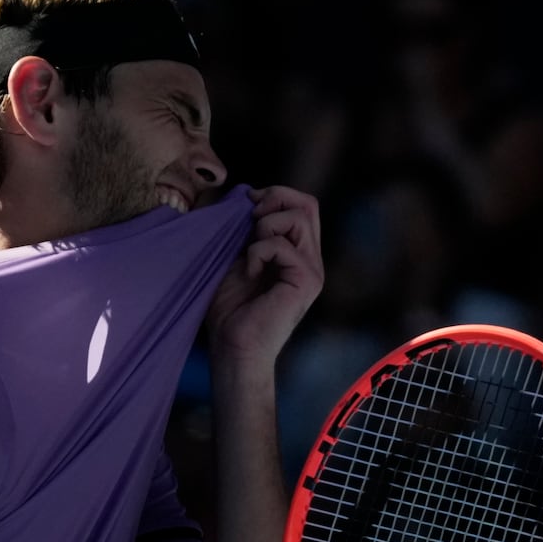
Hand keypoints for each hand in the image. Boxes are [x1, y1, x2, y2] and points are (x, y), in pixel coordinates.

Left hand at [207, 186, 324, 366]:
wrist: (233, 347)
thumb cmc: (230, 309)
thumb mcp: (235, 256)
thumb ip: (246, 229)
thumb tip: (247, 194)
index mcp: (297, 253)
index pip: (303, 206)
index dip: (275, 195)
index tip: (246, 206)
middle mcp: (310, 259)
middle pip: (308, 204)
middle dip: (274, 199)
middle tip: (248, 219)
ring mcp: (312, 270)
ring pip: (300, 216)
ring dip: (265, 225)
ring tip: (249, 251)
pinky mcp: (306, 281)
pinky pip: (282, 245)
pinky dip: (258, 252)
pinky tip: (250, 273)